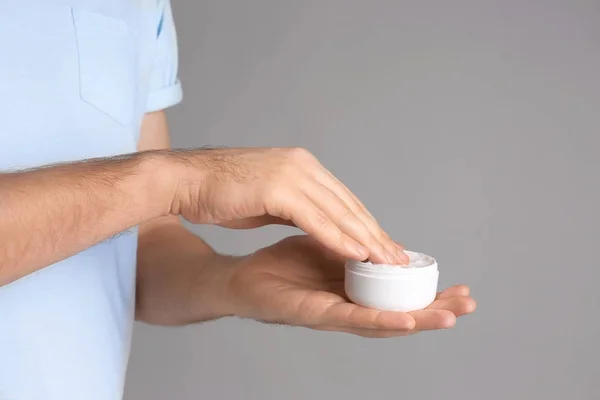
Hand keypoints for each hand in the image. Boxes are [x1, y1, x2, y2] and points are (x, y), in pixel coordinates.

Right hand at [165, 147, 406, 264]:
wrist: (184, 180)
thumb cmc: (219, 191)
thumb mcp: (266, 198)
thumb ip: (292, 206)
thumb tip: (310, 221)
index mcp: (302, 165)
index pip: (343, 199)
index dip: (366, 225)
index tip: (384, 246)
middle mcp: (303, 165)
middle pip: (349, 205)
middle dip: (375, 234)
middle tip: (398, 258)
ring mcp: (292, 174)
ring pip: (339, 212)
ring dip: (366, 239)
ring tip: (387, 262)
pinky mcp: (278, 189)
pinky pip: (316, 219)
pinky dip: (339, 238)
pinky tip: (357, 255)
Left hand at [223, 235, 475, 336]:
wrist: (241, 277)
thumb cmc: (283, 265)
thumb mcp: (326, 247)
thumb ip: (352, 246)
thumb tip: (382, 239)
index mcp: (355, 291)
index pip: (399, 298)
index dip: (430, 295)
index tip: (460, 285)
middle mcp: (349, 307)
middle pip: (399, 313)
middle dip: (435, 310)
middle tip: (468, 303)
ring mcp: (333, 314)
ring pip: (382, 322)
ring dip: (417, 320)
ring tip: (448, 316)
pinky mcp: (314, 314)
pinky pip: (350, 319)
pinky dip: (380, 320)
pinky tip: (404, 319)